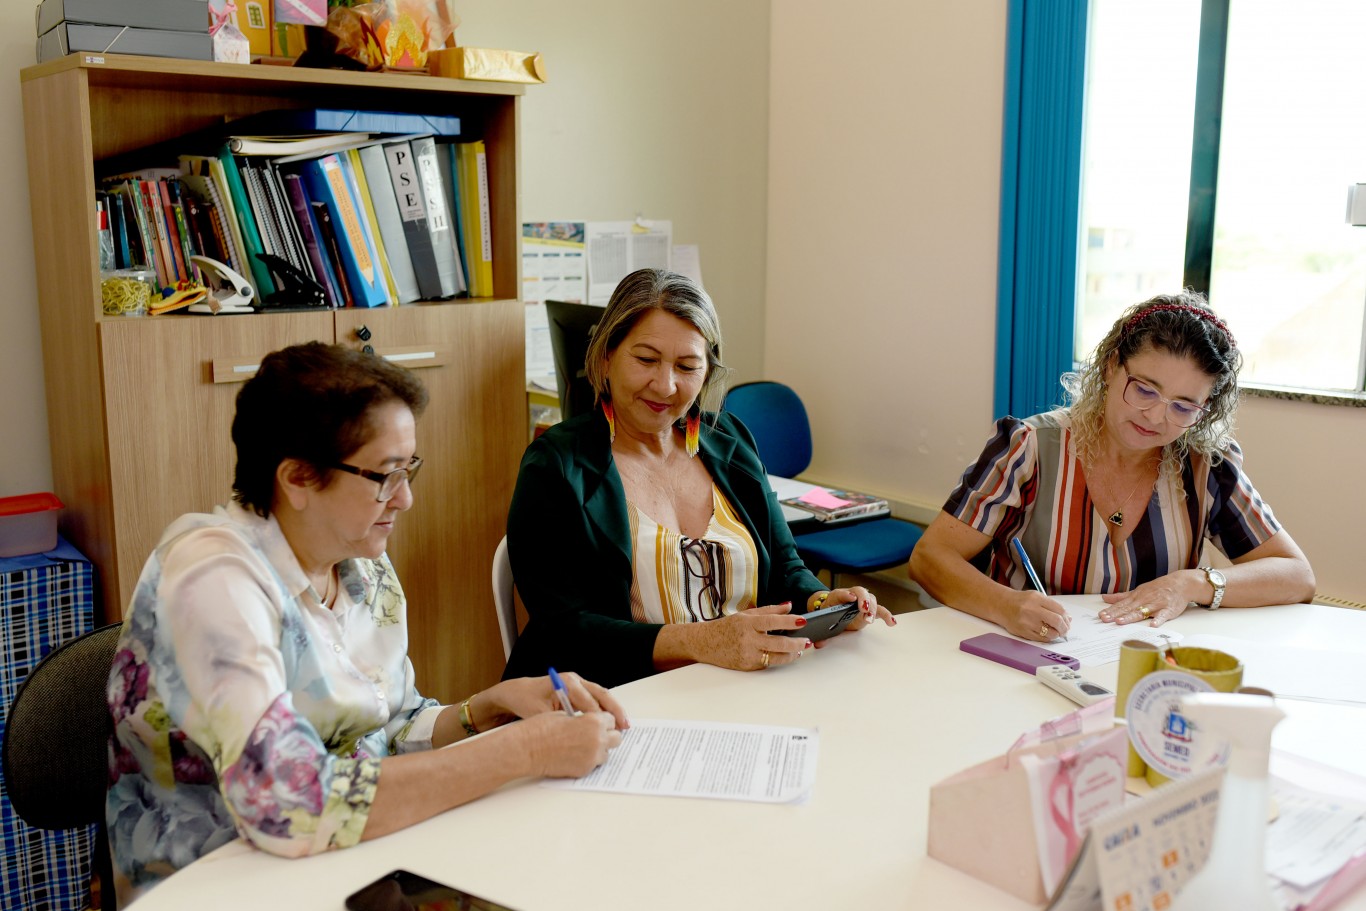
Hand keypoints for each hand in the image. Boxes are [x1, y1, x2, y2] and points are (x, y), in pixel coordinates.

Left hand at [476, 673, 629, 730]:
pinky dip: (605, 710)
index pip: (588, 701)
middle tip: (624, 726)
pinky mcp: (578, 689)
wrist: (516, 692)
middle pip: (601, 694)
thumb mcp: (538, 713)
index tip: (607, 732)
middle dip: (615, 710)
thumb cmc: (525, 701)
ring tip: (624, 725)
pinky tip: (612, 722)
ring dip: (613, 710)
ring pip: (602, 695)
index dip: (598, 717)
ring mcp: (578, 683)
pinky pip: (596, 698)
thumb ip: (557, 722)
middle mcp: (575, 679)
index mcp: (566, 682)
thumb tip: (574, 734)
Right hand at [516, 711, 622, 778]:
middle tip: (595, 735)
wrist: (526, 749)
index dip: (603, 720)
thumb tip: (591, 723)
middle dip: (607, 735)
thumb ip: (583, 719)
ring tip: (581, 746)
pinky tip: (573, 755)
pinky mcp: (584, 770)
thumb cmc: (541, 729)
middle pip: (616, 738)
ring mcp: (592, 757)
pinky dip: (587, 760)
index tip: (598, 722)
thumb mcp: (565, 715)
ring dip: (599, 749)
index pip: (611, 719)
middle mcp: (597, 739)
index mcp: (594, 721)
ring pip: (606, 753)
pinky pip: (593, 764)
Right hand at [691, 602, 811, 670]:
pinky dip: (777, 659)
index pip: (773, 621)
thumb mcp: (746, 614)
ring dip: (791, 655)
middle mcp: (747, 639)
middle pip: (778, 643)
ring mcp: (747, 655)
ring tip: (798, 650)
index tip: (803, 621)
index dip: (790, 621)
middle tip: (807, 641)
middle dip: (796, 643)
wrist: (705, 643)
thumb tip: (789, 606)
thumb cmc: (726, 627)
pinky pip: (766, 664)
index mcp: (747, 623)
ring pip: (776, 658)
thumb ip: (769, 610)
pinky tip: (783, 655)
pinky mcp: (746, 667)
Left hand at [817, 586, 896, 645]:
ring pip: (871, 599)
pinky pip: (880, 611)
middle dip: (863, 600)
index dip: (846, 594)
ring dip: (872, 608)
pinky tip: (891, 623)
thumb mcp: (824, 622)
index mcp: (837, 596)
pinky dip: (886, 615)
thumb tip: (818, 643)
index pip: (841, 593)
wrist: (832, 610)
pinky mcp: (869, 611)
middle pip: (860, 592)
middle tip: (864, 609)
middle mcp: (852, 596)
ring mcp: (862, 602)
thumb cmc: (828, 613)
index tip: (850, 597)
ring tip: (870, 619)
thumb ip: (822, 633)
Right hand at [1003, 590, 1070, 640]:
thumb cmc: (1021, 601)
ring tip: (1055, 632)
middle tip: (1065, 629)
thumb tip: (1068, 618)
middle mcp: (1031, 610)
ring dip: (1056, 634)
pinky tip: (1046, 634)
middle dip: (1064, 628)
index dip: (1066, 617)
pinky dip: (1047, 638)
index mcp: (1036, 599)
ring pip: (1050, 633)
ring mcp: (1027, 622)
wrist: (1002, 605)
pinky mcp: (1023, 632)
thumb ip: (1052, 606)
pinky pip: (1041, 639)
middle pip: (1056, 621)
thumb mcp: (1036, 597)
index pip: (1059, 610)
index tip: (1067, 621)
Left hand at [1097, 571, 1200, 627]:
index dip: (1110, 610)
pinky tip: (1152, 625)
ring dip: (1131, 616)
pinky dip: (1158, 620)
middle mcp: (1144, 600)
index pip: (1121, 604)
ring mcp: (1156, 604)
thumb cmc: (1158, 588)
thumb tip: (1105, 598)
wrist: (1180, 583)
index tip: (1100, 615)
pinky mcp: (1168, 610)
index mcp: (1136, 596)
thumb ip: (1121, 596)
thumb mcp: (1138, 590)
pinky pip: (1163, 615)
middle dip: (1116, 614)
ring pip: (1142, 611)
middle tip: (1104, 619)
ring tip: (1121, 622)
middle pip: (1128, 608)